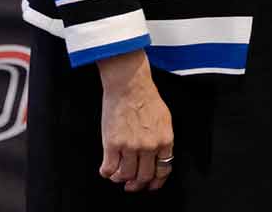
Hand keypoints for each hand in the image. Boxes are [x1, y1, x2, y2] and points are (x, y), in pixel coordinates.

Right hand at [96, 50, 173, 191]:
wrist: (130, 86)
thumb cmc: (146, 98)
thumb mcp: (164, 120)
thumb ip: (163, 139)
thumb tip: (159, 156)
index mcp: (165, 140)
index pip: (164, 170)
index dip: (156, 182)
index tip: (151, 186)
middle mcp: (149, 146)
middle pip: (144, 176)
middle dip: (137, 184)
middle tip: (131, 185)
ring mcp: (130, 147)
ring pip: (126, 176)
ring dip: (120, 179)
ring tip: (118, 175)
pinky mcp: (112, 145)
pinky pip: (108, 169)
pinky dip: (106, 173)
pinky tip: (106, 169)